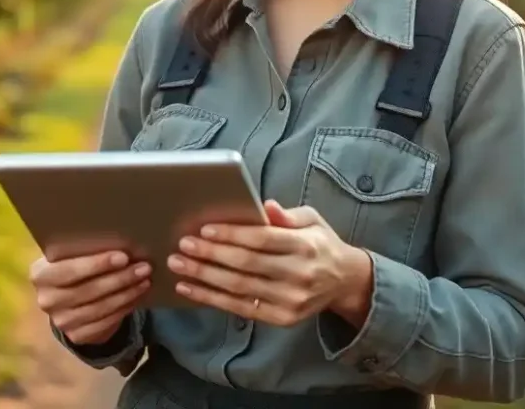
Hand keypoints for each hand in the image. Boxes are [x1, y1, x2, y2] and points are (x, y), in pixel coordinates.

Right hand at [30, 249, 151, 344]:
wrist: (67, 300)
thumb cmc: (73, 266)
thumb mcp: (70, 256)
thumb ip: (84, 250)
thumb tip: (119, 240)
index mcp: (40, 274)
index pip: (70, 270)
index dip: (97, 264)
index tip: (123, 257)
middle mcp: (47, 300)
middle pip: (89, 289)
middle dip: (120, 278)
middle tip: (144, 267)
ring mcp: (61, 321)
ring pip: (101, 307)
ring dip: (127, 293)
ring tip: (145, 280)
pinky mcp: (77, 336)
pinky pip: (106, 322)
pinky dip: (124, 308)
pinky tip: (137, 296)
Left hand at [168, 200, 373, 326]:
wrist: (344, 281)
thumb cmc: (320, 244)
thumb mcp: (312, 220)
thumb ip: (287, 215)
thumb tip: (264, 206)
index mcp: (305, 246)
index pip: (263, 240)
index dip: (232, 235)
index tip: (205, 229)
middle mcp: (299, 275)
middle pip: (246, 264)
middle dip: (211, 254)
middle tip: (183, 245)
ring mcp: (290, 300)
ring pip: (239, 288)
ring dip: (204, 276)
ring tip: (179, 265)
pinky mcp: (281, 318)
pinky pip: (240, 308)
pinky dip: (211, 298)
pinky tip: (190, 288)